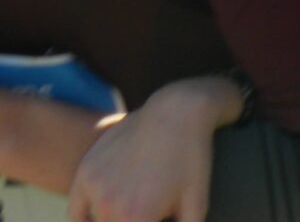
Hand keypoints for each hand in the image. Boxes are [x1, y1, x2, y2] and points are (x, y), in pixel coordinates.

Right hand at [69, 78, 238, 221]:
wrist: (176, 114)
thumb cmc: (191, 160)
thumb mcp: (197, 204)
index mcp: (136, 219)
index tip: (156, 216)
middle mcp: (109, 207)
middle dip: (133, 220)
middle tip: (150, 206)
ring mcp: (94, 188)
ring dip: (112, 219)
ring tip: (136, 201)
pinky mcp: (85, 172)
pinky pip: (77, 210)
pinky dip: (85, 217)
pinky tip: (101, 215)